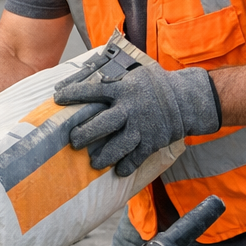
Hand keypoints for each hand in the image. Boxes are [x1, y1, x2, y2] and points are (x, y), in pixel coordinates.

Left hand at [53, 64, 220, 176]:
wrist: (188, 99)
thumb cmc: (156, 86)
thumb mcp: (135, 76)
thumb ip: (114, 82)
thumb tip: (90, 80)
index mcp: (123, 89)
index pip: (93, 91)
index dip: (74, 94)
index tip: (57, 97)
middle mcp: (130, 109)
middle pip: (102, 124)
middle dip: (84, 134)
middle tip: (73, 141)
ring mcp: (141, 127)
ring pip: (118, 146)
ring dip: (103, 156)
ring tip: (94, 162)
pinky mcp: (152, 142)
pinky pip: (136, 157)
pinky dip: (127, 165)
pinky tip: (119, 170)